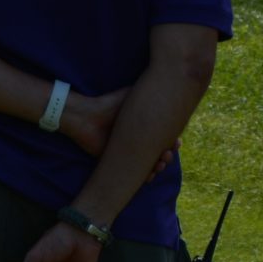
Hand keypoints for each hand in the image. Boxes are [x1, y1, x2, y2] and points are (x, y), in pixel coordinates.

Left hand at [60, 88, 175, 176]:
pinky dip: (144, 176)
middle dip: (167, 156)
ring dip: (158, 167)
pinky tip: (150, 176)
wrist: (86, 117)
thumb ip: (151, 92)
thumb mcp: (132, 97)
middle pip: (159, 152)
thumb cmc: (109, 105)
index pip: (164, 138)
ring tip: (159, 164)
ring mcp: (127, 152)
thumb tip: (172, 85)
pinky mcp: (117, 162)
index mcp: (143, 127)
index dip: (172, 142)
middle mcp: (137, 140)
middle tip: (167, 154)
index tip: (176, 143)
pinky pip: (134, 173)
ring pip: (149, 164)